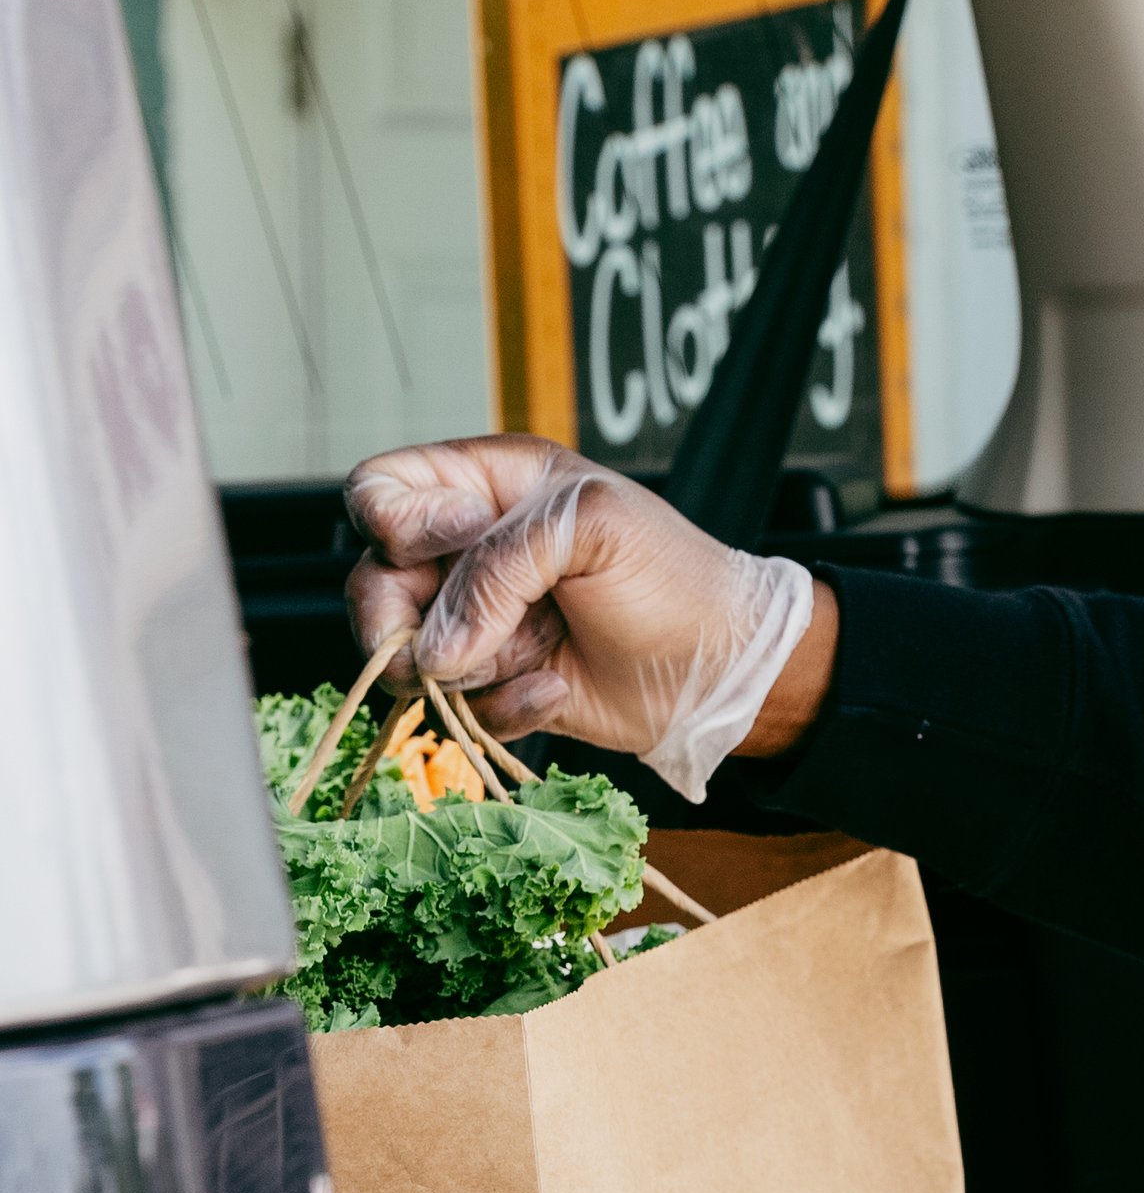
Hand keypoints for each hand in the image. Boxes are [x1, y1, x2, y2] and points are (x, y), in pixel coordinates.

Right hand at [342, 437, 831, 799]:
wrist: (723, 666)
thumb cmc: (675, 577)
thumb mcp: (595, 530)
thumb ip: (500, 568)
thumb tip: (431, 648)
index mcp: (490, 485)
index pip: (382, 488)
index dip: (395, 520)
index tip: (456, 541)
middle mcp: (472, 551)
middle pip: (372, 578)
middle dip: (395, 617)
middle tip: (441, 643)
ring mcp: (478, 620)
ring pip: (399, 652)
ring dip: (454, 668)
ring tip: (523, 659)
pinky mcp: (494, 682)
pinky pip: (453, 705)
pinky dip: (499, 706)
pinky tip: (554, 688)